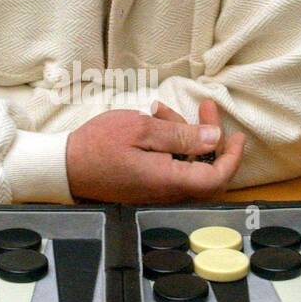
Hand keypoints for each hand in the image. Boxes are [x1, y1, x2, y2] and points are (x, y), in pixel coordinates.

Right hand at [65, 97, 244, 203]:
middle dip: (210, 137)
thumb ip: (181, 136)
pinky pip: (170, 168)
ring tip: (161, 110)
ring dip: (183, 136)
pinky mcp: (146, 187)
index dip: (232, 158)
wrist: (64, 167)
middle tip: (205, 109)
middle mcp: (166, 192)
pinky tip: (154, 122)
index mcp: (169, 180)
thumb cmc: (98, 145)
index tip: (237, 136)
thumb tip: (214, 138)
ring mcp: (156, 191)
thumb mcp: (142, 129)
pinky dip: (169, 145)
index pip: (216, 178)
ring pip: (187, 166)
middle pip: (206, 172)